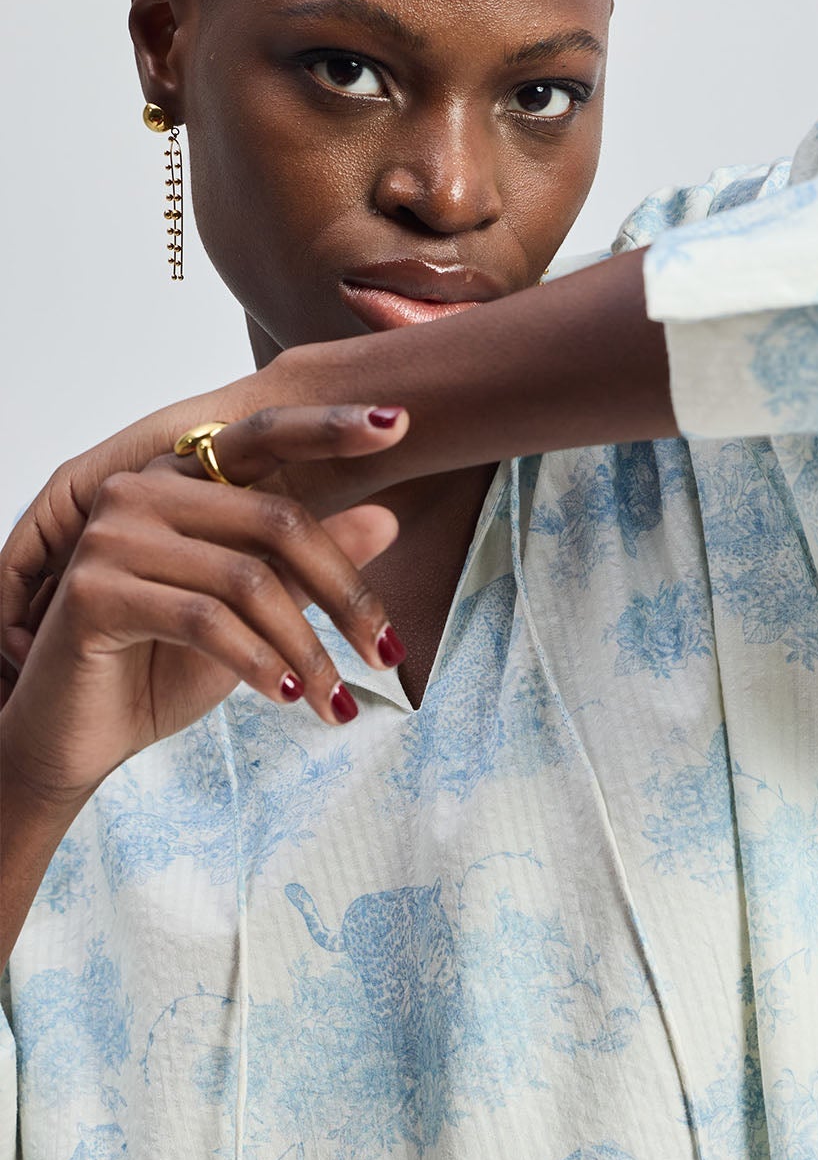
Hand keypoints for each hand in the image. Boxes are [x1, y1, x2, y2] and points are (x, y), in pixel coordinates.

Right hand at [0, 366, 383, 697]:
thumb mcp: (256, 617)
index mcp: (180, 481)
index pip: (264, 438)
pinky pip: (203, 618)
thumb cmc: (161, 668)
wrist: (76, 735)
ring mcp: (111, 535)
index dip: (330, 428)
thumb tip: (388, 518)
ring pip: (247, 580)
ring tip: (334, 702)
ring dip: (306, 651)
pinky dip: (256, 662)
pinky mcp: (92, 589)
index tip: (399, 424)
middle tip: (388, 654)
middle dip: (346, 595)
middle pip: (277, 521)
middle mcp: (142, 490)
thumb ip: (308, 567)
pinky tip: (283, 697)